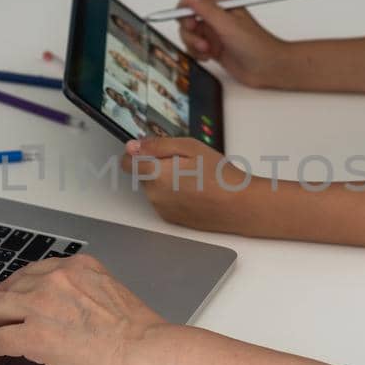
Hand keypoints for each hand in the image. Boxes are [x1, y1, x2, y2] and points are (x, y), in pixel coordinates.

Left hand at [0, 255, 167, 364]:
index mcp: (79, 267)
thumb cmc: (136, 333)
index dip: (19, 283)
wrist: (139, 351)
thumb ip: (85, 292)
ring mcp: (41, 305)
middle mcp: (57, 279)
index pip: (37, 270)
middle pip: (12, 285)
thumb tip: (67, 309)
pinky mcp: (33, 335)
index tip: (13, 290)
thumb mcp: (111, 294)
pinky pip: (1, 337)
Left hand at [121, 136, 254, 232]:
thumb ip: (157, 145)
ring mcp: (162, 209)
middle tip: (185, 162)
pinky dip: (173, 194)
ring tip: (193, 178)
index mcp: (156, 174)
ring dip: (165, 181)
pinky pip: (164, 201)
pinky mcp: (171, 219)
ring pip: (154, 188)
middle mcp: (154, 194)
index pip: (127, 163)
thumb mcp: (190, 147)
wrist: (238, 206)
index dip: (135, 154)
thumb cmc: (219, 176)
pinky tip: (194, 191)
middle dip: (157, 166)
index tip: (146, 150)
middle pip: (143, 175)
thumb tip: (133, 145)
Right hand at [174, 0, 288, 88]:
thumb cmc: (258, 46)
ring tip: (205, 48)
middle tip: (194, 29)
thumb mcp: (228, 24)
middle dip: (186, 22)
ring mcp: (214, 32)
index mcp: (224, 3)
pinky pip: (193, 46)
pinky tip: (207, 56)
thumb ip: (206, 9)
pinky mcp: (212, 48)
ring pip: (188, 31)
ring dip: (192, 40)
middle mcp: (217, 16)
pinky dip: (195, 52)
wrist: (268, 69)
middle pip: (188, 11)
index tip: (185, 9)